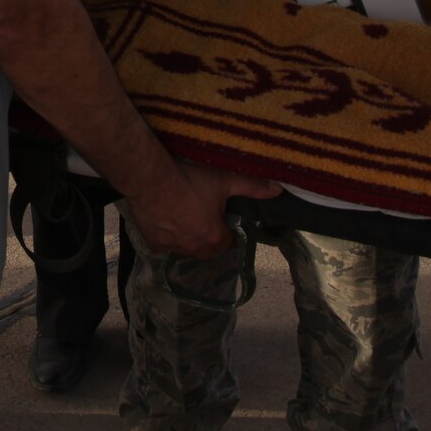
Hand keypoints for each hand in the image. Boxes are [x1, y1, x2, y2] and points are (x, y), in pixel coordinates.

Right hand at [120, 160, 280, 259]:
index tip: (223, 219)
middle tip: (206, 218)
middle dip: (210, 239)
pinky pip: (165, 246)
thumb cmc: (189, 180)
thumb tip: (278, 190)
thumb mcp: (223, 180)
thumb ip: (252, 187)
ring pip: (187, 249)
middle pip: (209, 250)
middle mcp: (196, 247)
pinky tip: (165, 221)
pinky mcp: (154, 243)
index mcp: (215, 236)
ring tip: (186, 218)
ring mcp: (173, 247)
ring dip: (189, 239)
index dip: (228, 232)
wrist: (151, 179)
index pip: (228, 243)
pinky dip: (168, 238)